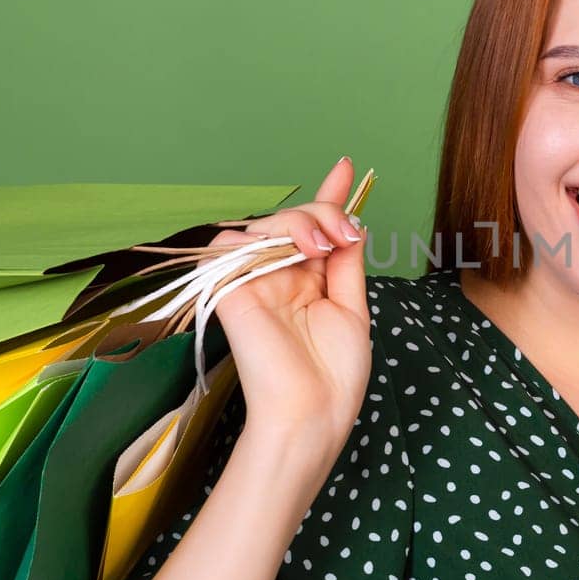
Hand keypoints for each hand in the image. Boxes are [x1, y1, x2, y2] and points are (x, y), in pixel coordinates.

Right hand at [198, 156, 371, 481]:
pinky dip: (255, 237)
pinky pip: (226, 245)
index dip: (330, 195)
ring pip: (263, 224)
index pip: (315, 228)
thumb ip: (347, 264)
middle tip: (343, 235)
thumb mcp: (352, 309)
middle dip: (322, 213)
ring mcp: (254, 282)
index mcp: (309, 283)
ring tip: (321, 246)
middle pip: (293, 219)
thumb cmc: (334, 374)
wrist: (312, 413)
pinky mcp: (229, 291)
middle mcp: (280, 277)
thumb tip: (353, 223)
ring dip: (298, 222)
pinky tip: (288, 252)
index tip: (348, 166)